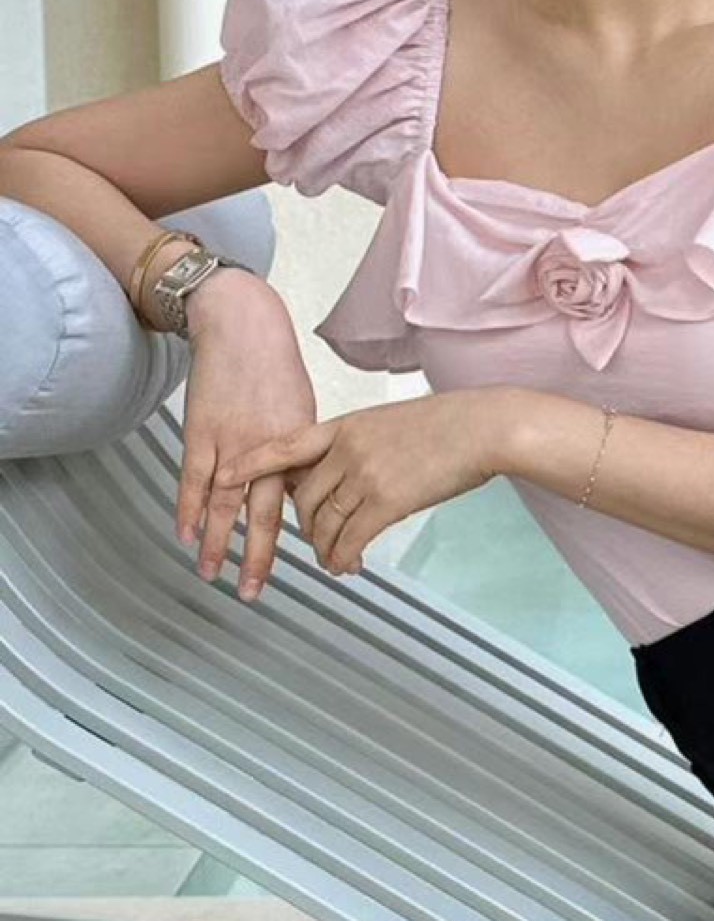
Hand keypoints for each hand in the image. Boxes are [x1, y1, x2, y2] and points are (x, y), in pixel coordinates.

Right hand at [177, 282, 318, 598]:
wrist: (242, 327)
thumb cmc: (277, 368)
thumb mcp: (304, 411)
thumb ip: (302, 454)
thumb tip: (301, 491)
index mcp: (302, 445)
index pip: (305, 502)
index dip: (311, 536)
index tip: (321, 565)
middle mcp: (269, 449)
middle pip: (264, 515)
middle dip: (260, 558)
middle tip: (255, 592)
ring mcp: (232, 443)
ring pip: (223, 505)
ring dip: (216, 544)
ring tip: (213, 575)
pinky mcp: (201, 434)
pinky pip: (192, 481)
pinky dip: (187, 510)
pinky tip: (185, 536)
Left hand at [213, 392, 507, 583]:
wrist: (482, 428)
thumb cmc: (450, 424)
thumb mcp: (392, 422)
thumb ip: (362, 445)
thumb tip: (349, 475)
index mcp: (346, 425)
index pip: (284, 445)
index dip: (251, 464)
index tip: (224, 476)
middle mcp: (347, 449)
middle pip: (302, 499)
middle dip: (306, 527)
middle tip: (317, 541)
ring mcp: (364, 474)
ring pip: (323, 524)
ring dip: (324, 550)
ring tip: (334, 560)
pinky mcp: (386, 501)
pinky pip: (349, 540)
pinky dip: (343, 559)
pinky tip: (350, 566)